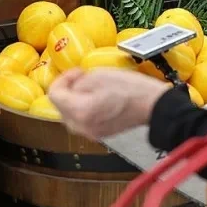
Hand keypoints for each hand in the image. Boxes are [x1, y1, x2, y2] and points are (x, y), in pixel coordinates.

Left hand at [48, 68, 170, 139]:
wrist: (152, 105)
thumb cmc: (130, 89)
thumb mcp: (98, 75)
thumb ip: (78, 81)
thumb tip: (72, 86)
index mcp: (79, 111)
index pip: (54, 95)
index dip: (62, 79)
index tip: (75, 72)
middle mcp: (82, 127)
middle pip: (60, 107)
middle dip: (68, 91)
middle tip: (81, 78)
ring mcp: (91, 133)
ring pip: (70, 116)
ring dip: (75, 101)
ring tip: (90, 88)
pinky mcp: (99, 134)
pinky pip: (83, 121)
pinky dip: (84, 110)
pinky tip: (97, 99)